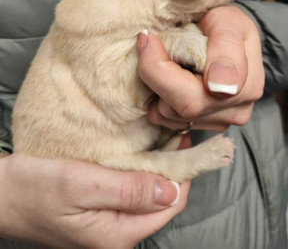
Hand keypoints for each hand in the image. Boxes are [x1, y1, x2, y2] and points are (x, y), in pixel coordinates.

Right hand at [0, 153, 189, 248]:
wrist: (0, 196)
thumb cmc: (32, 189)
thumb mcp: (81, 184)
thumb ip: (128, 191)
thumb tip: (172, 191)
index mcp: (117, 236)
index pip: (170, 205)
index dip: (183, 173)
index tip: (184, 141)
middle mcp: (117, 239)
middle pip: (162, 203)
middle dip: (172, 170)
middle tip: (173, 134)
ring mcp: (109, 229)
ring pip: (148, 198)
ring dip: (157, 170)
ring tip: (160, 140)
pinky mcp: (100, 217)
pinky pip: (131, 196)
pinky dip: (140, 175)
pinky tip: (138, 156)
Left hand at [138, 5, 263, 130]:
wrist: (229, 33)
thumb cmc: (228, 23)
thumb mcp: (228, 20)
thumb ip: (226, 47)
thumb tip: (220, 87)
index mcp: (246, 87)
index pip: (190, 96)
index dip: (158, 69)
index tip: (148, 38)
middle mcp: (235, 112)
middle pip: (176, 109)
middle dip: (154, 76)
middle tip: (151, 45)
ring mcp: (219, 122)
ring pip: (167, 116)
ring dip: (157, 86)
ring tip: (168, 59)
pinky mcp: (201, 125)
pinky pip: (165, 119)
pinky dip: (160, 96)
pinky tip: (171, 76)